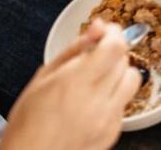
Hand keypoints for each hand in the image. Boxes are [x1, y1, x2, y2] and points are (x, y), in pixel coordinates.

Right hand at [0, 20, 140, 149]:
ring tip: (99, 78)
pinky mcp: (114, 132)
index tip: (107, 30)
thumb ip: (74, 49)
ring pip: (132, 80)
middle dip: (113, 52)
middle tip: (96, 55)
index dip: (114, 33)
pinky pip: (125, 103)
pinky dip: (115, 96)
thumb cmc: (28, 124)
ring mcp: (109, 118)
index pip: (115, 47)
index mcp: (76, 83)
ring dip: (119, 73)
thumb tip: (97, 28)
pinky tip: (95, 101)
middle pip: (125, 61)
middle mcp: (97, 101)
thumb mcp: (42, 78)